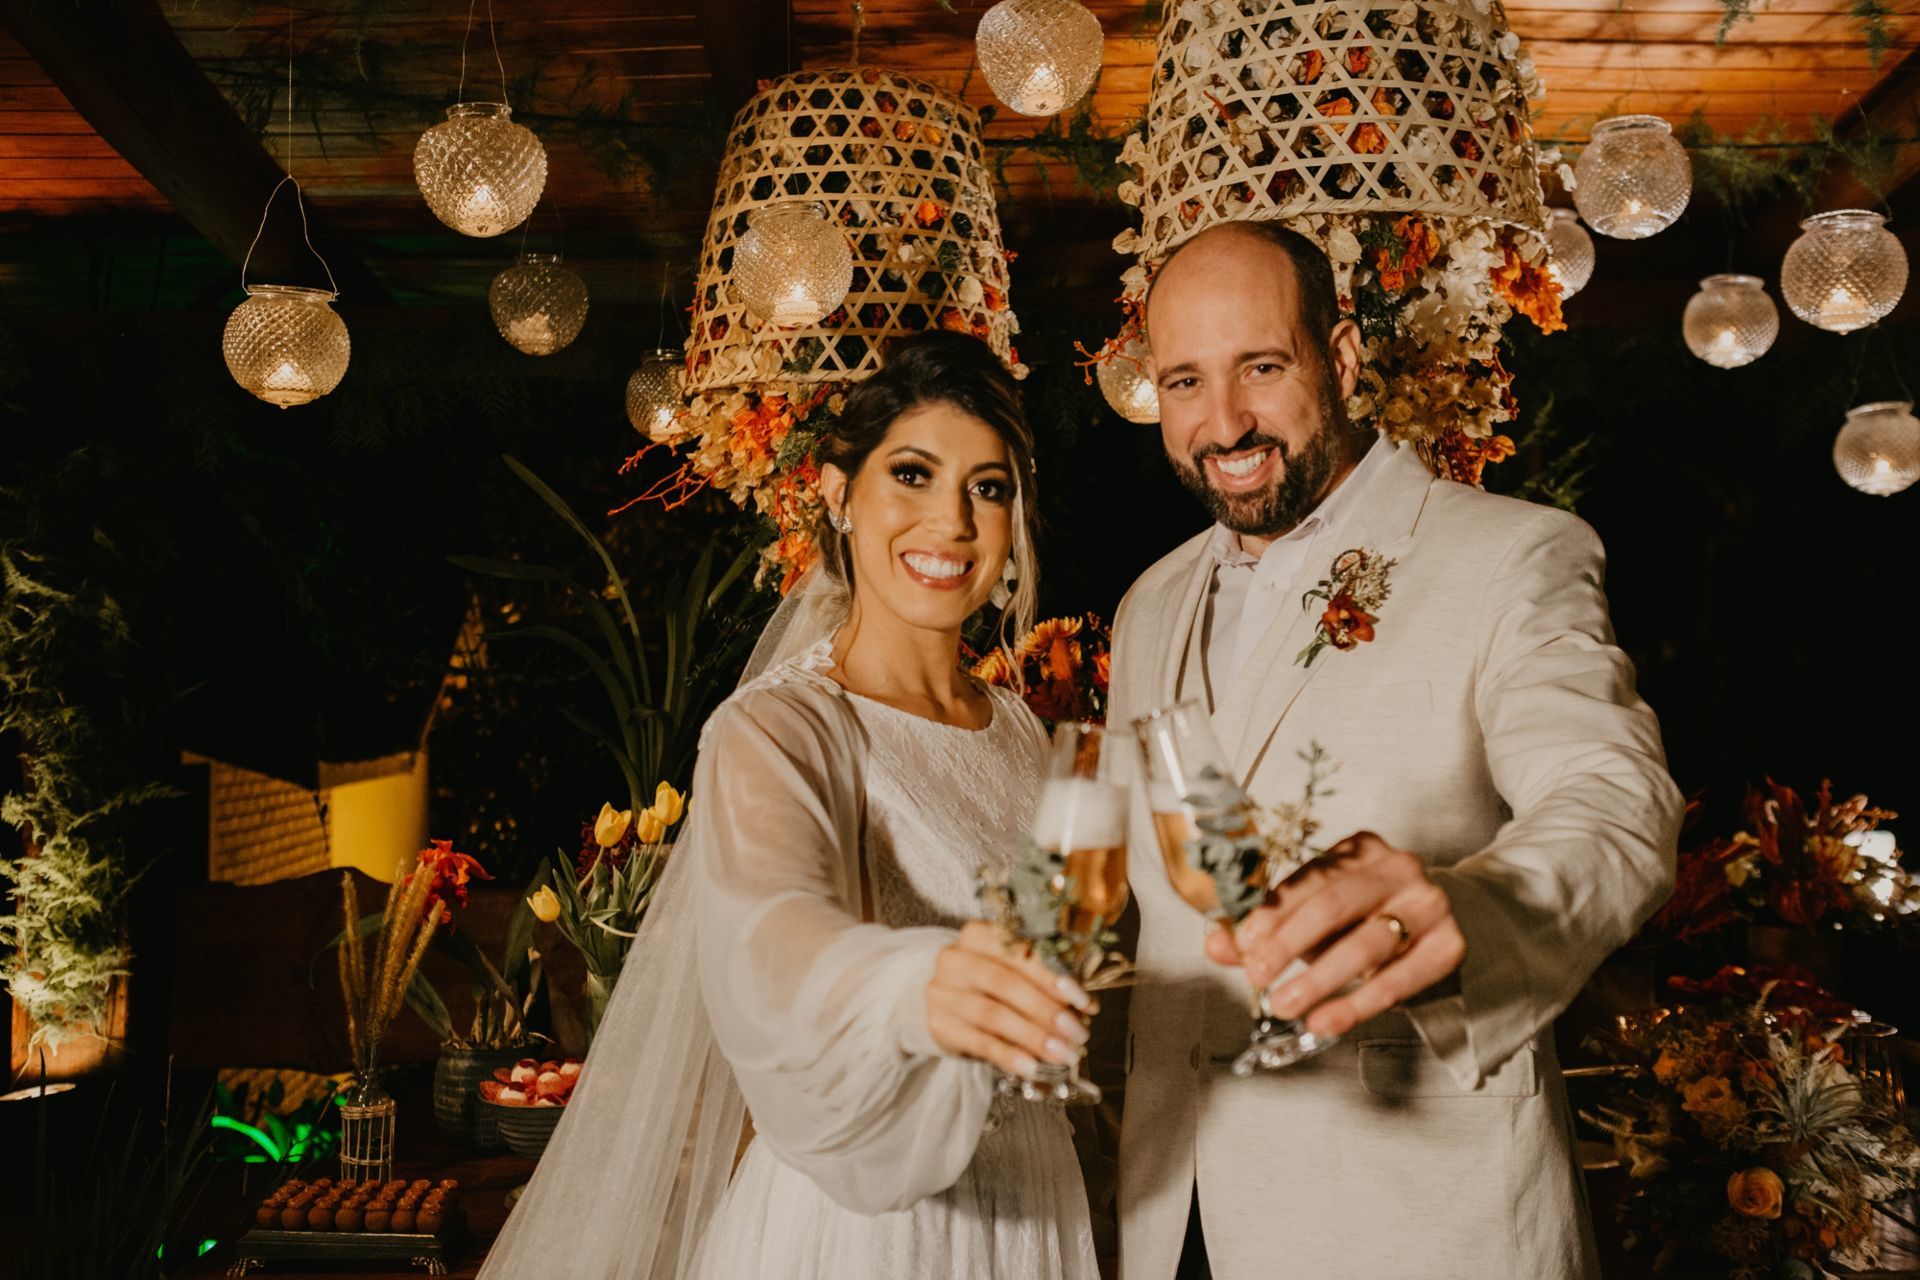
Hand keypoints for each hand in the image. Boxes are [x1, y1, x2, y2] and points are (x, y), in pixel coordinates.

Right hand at [928, 922, 1091, 1077]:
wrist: (945, 1000)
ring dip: (1033, 1036)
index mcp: (978, 934)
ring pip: (993, 1014)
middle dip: (1046, 1010)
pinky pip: (979, 1042)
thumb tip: (1084, 1008)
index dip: (1052, 976)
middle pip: (1005, 983)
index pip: (1018, 951)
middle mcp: (955, 959)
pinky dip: (1009, 1055)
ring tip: (1062, 1053)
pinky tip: (1031, 1066)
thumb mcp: (1012, 969)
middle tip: (1077, 1032)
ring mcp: (942, 992)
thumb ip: (1044, 981)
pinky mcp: (939, 1025)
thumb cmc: (990, 982)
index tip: (1082, 1000)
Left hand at [1205, 831, 1464, 1039]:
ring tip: (1285, 1005)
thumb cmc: (1366, 918)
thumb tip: (1216, 945)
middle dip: (1289, 943)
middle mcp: (1397, 868)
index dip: (1271, 913)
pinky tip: (1326, 1020)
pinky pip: (1399, 979)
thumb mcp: (1316, 917)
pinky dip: (1357, 1004)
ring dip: (1319, 979)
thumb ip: (1267, 929)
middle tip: (1256, 976)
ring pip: (1366, 943)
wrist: (1442, 926)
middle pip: (1334, 905)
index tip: (1242, 945)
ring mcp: (1428, 904)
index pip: (1309, 879)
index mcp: (1359, 849)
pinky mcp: (1449, 945)